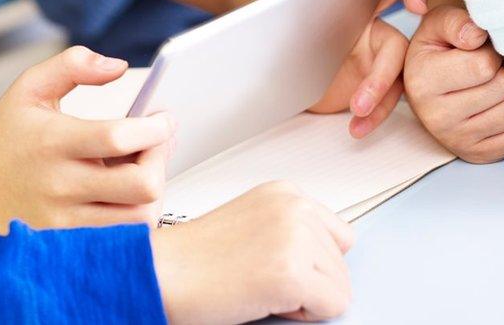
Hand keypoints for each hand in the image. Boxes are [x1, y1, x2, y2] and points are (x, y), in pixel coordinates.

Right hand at [0, 46, 175, 229]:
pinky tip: (122, 197)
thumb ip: (73, 66)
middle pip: (142, 185)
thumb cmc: (3, 135)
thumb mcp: (30, 88)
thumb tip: (118, 65)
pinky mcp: (67, 244)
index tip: (163, 120)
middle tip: (157, 146)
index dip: (155, 128)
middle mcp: (60, 185)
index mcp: (54, 142)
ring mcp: (64, 220)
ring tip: (139, 171)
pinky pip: (119, 240)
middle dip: (161, 161)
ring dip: (151, 194)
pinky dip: (132, 218)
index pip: (120, 137)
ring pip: (138, 219)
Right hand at [152, 181, 354, 323]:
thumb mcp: (251, 224)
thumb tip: (327, 260)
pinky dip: (302, 315)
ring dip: (304, 298)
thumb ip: (290, 230)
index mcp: (285, 192)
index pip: (339, 236)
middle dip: (308, 280)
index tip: (276, 263)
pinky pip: (332, 308)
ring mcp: (295, 238)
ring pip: (340, 288)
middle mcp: (294, 207)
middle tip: (257, 276)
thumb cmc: (193, 259)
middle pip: (342, 264)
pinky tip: (263, 297)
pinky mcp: (292, 273)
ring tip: (257, 285)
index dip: (311, 261)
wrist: (161, 273)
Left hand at [292, 0, 428, 137]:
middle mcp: (378, 28)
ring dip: (379, 98)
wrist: (280, 57)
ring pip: (394, 80)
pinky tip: (356, 128)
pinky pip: (383, 102)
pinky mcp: (372, 87)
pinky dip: (372, 116)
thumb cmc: (297, 13)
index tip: (411, 1)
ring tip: (357, 112)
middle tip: (371, 92)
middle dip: (388, 71)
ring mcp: (377, 60)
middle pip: (398, 47)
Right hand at [405, 6, 503, 162]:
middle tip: (484, 73)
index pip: (483, 65)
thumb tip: (477, 35)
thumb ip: (455, 22)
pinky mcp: (478, 153)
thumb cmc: (437, 53)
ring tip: (491, 88)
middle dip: (502, 74)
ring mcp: (456, 139)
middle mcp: (434, 115)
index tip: (472, 55)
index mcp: (421, 82)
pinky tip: (497, 106)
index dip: (487, 54)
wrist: (426, 87)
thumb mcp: (437, 27)